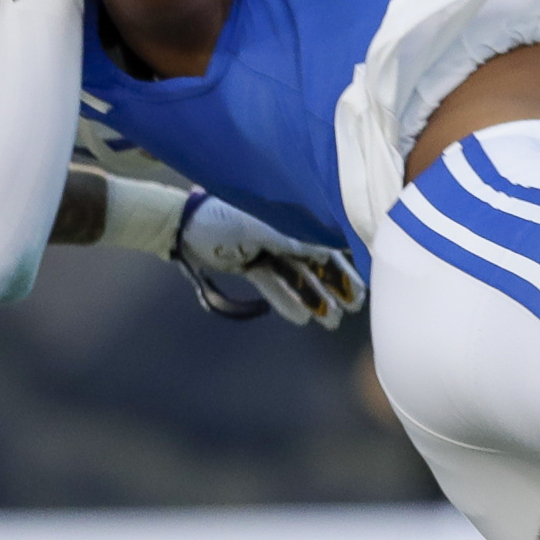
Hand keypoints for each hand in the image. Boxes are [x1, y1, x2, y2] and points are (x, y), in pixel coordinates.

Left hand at [175, 195, 363, 328]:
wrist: (180, 229)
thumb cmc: (215, 220)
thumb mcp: (250, 226)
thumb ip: (285, 237)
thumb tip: (322, 252)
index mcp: (286, 218)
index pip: (322, 241)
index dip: (342, 264)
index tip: (359, 284)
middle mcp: (281, 234)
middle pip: (315, 263)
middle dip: (335, 285)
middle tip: (354, 308)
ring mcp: (267, 251)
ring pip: (297, 278)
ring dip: (314, 298)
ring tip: (331, 321)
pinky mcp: (252, 266)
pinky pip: (273, 285)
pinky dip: (286, 300)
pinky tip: (302, 318)